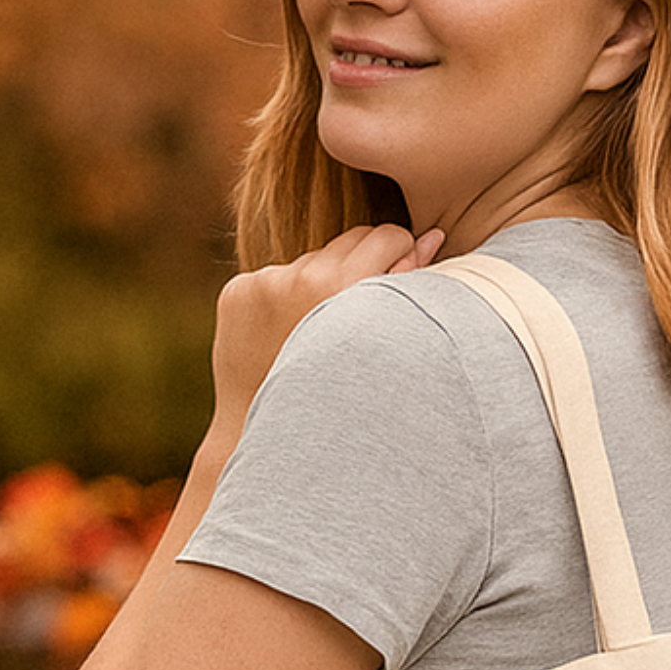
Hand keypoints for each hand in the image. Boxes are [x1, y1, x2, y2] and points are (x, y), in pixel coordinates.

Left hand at [208, 223, 445, 443]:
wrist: (268, 435)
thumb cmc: (341, 397)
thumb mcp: (382, 343)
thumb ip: (410, 283)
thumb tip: (432, 234)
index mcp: (345, 290)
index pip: (387, 235)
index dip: (399, 252)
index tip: (398, 275)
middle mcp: (302, 279)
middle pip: (350, 240)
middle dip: (361, 264)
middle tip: (357, 311)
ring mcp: (264, 283)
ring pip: (313, 259)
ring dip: (321, 283)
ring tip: (319, 332)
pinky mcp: (238, 291)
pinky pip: (274, 277)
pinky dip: (283, 298)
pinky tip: (285, 336)